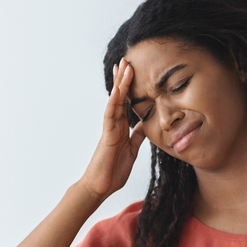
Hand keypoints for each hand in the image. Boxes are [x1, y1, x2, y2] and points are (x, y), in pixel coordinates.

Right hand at [79, 58, 146, 199]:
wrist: (101, 187)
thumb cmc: (113, 171)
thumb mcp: (132, 150)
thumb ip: (137, 136)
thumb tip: (145, 125)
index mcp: (121, 127)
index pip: (127, 103)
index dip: (131, 87)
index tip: (134, 71)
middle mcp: (114, 125)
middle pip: (120, 97)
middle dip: (124, 79)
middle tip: (127, 59)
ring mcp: (109, 128)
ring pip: (115, 101)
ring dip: (120, 84)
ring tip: (124, 66)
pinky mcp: (107, 135)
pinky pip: (110, 115)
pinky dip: (114, 101)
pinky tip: (118, 89)